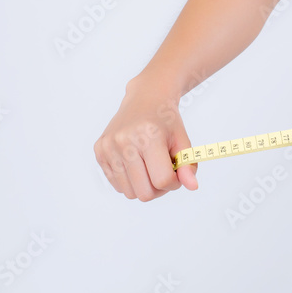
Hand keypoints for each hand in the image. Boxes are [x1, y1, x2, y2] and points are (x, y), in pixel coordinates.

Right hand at [94, 77, 198, 201]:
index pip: (162, 180)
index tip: (177, 172)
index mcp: (148, 137)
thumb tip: (192, 186)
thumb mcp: (183, 140)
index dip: (174, 183)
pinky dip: (130, 182)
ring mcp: (109, 147)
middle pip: (144, 193)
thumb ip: (188, 165)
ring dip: (144, 187)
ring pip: (129, 193)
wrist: (145, 99)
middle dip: (159, 189)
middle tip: (164, 172)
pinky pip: (117, 185)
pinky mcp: (99, 151)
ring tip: (150, 168)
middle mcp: (124, 142)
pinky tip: (137, 164)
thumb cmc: (166, 121)